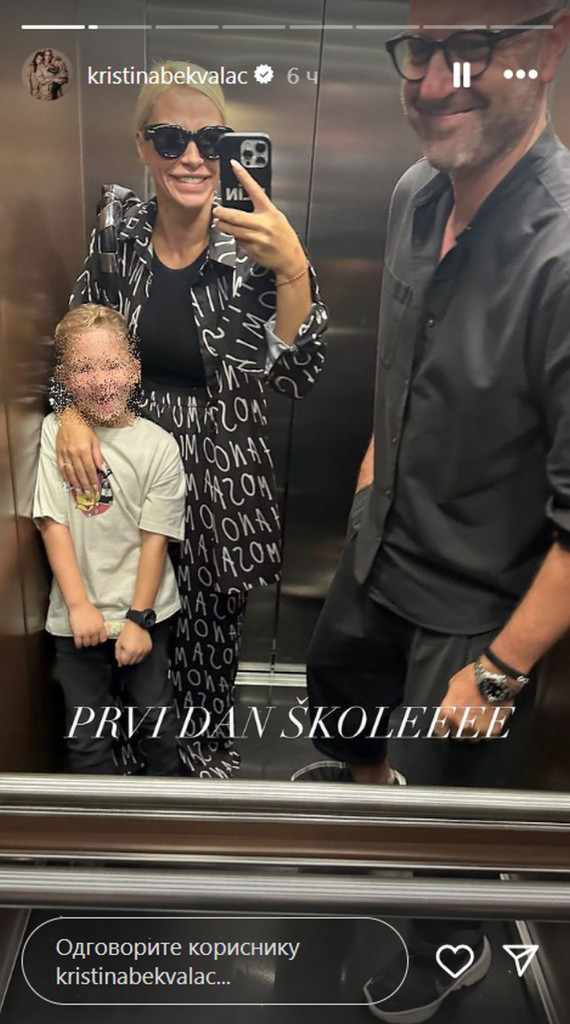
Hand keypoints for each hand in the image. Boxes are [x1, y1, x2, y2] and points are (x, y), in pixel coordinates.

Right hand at [56, 408, 104, 493]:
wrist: (69, 418)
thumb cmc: (84, 428)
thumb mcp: (95, 440)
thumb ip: (98, 455)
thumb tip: (102, 469)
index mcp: (84, 449)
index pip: (90, 469)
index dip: (93, 480)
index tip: (96, 488)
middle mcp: (73, 453)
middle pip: (80, 473)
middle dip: (85, 485)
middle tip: (88, 494)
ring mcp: (65, 453)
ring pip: (70, 472)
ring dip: (75, 483)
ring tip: (79, 492)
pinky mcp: (58, 452)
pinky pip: (61, 467)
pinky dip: (65, 476)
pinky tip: (68, 483)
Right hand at [68, 601, 107, 648]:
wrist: (79, 606)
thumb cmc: (89, 609)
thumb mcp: (99, 615)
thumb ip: (101, 623)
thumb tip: (103, 629)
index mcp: (100, 627)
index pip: (103, 639)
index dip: (100, 640)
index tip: (98, 639)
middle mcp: (94, 631)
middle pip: (95, 643)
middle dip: (92, 642)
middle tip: (90, 640)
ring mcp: (85, 633)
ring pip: (87, 644)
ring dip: (86, 643)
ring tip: (84, 641)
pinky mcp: (77, 634)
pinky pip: (78, 643)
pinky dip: (78, 645)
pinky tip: (78, 645)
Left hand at [115, 620, 152, 665]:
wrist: (137, 624)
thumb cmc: (127, 631)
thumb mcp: (118, 643)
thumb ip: (118, 654)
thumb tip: (119, 662)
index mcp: (130, 652)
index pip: (124, 662)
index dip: (122, 659)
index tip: (122, 655)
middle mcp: (138, 653)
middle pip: (131, 663)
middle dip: (128, 659)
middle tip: (126, 651)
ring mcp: (144, 651)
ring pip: (138, 661)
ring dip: (134, 657)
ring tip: (132, 649)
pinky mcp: (149, 648)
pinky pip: (144, 656)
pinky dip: (140, 654)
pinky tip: (137, 648)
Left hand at [212, 161, 306, 279]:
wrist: (290, 259)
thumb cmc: (284, 237)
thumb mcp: (277, 218)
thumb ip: (262, 210)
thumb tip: (245, 200)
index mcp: (270, 212)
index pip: (256, 191)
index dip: (244, 177)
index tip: (235, 166)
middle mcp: (264, 225)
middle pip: (236, 216)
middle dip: (222, 213)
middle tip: (216, 210)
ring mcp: (258, 239)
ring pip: (234, 230)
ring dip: (224, 226)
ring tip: (219, 223)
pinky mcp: (253, 250)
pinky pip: (239, 242)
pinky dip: (236, 238)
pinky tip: (237, 236)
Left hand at [433, 662, 514, 741]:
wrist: (494, 677)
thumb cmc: (474, 676)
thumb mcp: (454, 683)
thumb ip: (451, 699)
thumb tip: (452, 704)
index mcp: (448, 712)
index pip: (441, 729)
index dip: (444, 729)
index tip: (446, 729)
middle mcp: (460, 723)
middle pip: (457, 736)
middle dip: (460, 730)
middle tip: (466, 720)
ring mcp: (476, 728)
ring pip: (472, 738)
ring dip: (474, 732)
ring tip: (479, 721)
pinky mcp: (492, 730)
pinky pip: (487, 736)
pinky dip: (488, 730)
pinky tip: (489, 721)